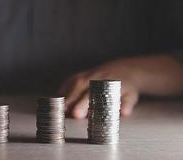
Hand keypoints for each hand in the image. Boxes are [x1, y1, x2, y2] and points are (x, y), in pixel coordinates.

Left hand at [58, 55, 182, 118]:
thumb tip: (55, 107)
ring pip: (108, 94)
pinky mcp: (130, 91)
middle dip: (81, 102)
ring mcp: (115, 84)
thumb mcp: (80, 83)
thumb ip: (68, 94)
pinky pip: (128, 98)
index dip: (67, 99)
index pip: (73, 87)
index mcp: (84, 78)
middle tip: (75, 114)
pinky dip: (126, 105)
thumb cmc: (96, 81)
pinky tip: (123, 113)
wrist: (126, 69)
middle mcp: (98, 80)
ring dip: (102, 104)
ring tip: (95, 115)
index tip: (60, 110)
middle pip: (89, 91)